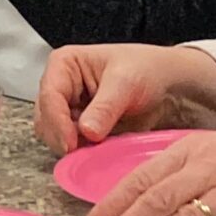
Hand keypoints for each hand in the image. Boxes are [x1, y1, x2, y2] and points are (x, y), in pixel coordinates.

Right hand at [32, 43, 215, 153]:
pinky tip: (100, 149)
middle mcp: (60, 87)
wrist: (170, 84)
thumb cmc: (148, 70)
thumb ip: (105, 107)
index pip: (48, 96)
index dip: (56, 122)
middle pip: (45, 119)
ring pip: (54, 136)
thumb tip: (86, 132)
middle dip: (62, 136)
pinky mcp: (80, 129)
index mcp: (64, 64)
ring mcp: (69, 110)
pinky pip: (71, 146)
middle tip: (83, 150)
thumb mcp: (126, 83)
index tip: (70, 144)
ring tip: (98, 146)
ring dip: (72, 145)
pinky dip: (82, 151)